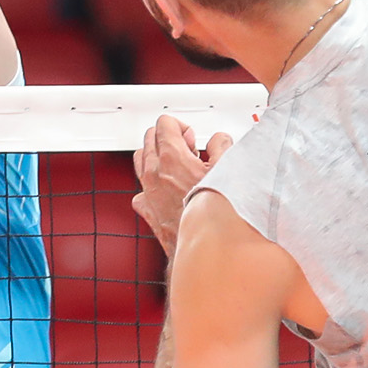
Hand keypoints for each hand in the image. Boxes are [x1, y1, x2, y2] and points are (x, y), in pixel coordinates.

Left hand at [131, 116, 233, 257]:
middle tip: (188, 150)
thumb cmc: (214, 210)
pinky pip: (140, 190)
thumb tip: (218, 141)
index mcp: (171, 156)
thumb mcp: (227, 168)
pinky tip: (167, 190)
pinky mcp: (147, 209)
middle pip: (149, 137)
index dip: (181, 127)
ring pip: (140, 159)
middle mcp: (154, 171)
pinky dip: (150, 185)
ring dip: (156, 156)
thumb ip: (221, 146)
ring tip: (177, 166)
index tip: (192, 138)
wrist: (206, 243)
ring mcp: (147, 190)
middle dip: (168, 138)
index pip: (164, 123)